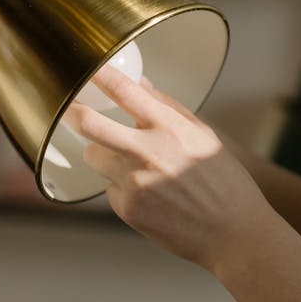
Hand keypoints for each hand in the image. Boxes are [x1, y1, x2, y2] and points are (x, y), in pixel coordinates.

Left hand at [65, 65, 275, 274]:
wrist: (234, 234)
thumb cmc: (224, 181)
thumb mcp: (203, 135)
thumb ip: (167, 107)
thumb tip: (139, 84)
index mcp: (169, 128)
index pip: (124, 91)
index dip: (98, 75)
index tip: (82, 67)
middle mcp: (148, 152)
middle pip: (90, 125)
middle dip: (72, 113)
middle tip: (67, 109)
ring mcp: (135, 183)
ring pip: (93, 157)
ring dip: (101, 154)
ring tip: (129, 164)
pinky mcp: (128, 209)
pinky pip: (109, 189)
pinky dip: (121, 189)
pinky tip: (149, 197)